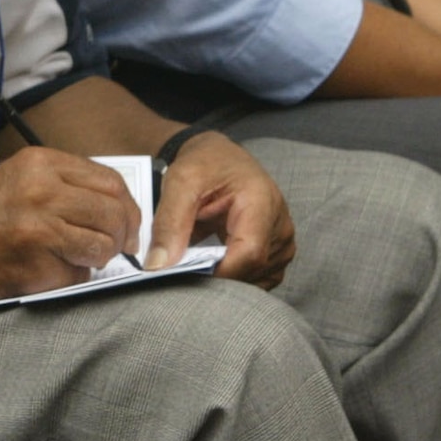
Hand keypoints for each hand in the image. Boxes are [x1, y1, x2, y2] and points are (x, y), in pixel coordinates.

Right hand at [0, 147, 142, 305]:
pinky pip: (78, 273)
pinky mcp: (36, 263)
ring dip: (100, 258)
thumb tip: (111, 205)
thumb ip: (62, 185)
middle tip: (118, 248)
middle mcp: (44, 191)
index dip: (127, 206)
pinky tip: (49, 271)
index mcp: (41, 164)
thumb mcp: (16, 180)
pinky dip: (73, 277)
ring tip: (79, 259)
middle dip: (123, 234)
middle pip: (114, 212)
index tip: (128, 223)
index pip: (110, 181)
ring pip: (103, 245)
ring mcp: (41, 228)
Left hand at [148, 131, 295, 289]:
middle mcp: (280, 225)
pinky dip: (233, 280)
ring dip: (222, 280)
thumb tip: (159, 264)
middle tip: (183, 269)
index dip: (217, 273)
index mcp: (262, 202)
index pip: (249, 253)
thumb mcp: (180, 182)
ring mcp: (282, 243)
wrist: (220, 159)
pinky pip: (258, 281)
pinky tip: (214, 264)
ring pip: (254, 282)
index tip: (184, 276)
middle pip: (251, 271)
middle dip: (214, 278)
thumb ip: (169, 222)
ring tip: (199, 260)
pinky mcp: (277, 255)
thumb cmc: (205, 164)